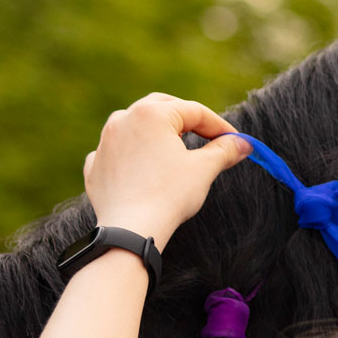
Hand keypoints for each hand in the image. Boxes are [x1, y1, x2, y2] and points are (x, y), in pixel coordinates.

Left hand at [82, 93, 250, 245]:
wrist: (131, 229)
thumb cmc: (169, 195)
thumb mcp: (204, 169)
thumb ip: (225, 150)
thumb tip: (242, 144)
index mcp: (151, 114)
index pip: (194, 111)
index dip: (220, 126)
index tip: (236, 140)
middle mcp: (123, 119)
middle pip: (162, 107)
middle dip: (186, 119)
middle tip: (207, 134)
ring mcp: (105, 142)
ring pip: (136, 126)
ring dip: (157, 132)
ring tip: (174, 148)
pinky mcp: (95, 165)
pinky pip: (118, 151)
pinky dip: (133, 154)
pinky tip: (146, 168)